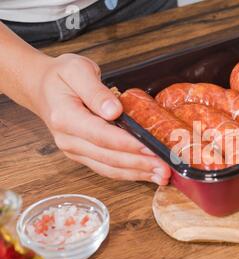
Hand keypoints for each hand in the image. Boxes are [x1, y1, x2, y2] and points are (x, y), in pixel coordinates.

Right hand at [30, 53, 170, 184]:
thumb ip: (95, 90)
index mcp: (65, 118)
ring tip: (162, 176)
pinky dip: (129, 173)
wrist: (41, 88)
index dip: (128, 144)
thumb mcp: (76, 69)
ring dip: (138, 174)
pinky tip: (147, 174)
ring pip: (109, 168)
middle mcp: (69, 140)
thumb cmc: (60, 77)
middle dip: (140, 165)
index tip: (151, 149)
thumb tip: (114, 110)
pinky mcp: (83, 156)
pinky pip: (108, 168)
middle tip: (166, 168)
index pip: (101, 135)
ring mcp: (75, 151)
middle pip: (109, 158)